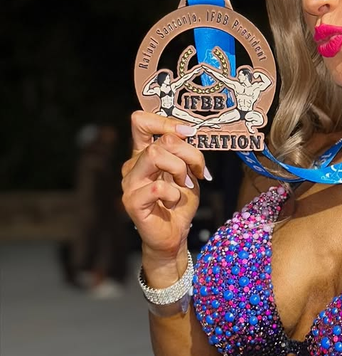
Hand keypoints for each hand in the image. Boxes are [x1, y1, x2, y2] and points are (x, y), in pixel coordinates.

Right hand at [121, 111, 207, 258]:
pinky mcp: (132, 201)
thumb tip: (190, 132)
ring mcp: (130, 182)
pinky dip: (174, 194)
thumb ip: (185, 152)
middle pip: (160, 140)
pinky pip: (157, 187)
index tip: (189, 133)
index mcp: (144, 153)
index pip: (141, 122)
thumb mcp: (188, 172)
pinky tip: (174, 203)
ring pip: (155, 155)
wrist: (174, 233)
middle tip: (197, 172)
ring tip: (185, 186)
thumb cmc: (180, 202)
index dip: (166, 122)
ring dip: (180, 170)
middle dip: (188, 154)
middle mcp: (133, 164)